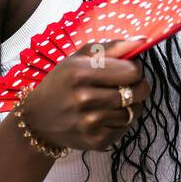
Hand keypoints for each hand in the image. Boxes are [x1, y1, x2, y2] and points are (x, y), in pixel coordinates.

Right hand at [21, 39, 150, 151]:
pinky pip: (126, 127)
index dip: (136, 67)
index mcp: (79, 73)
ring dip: (131, 104)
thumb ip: (112, 47)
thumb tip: (142, 40)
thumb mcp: (78, 58)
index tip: (129, 68)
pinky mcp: (97, 141)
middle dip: (138, 85)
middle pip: (137, 91)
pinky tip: (108, 114)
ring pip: (134, 110)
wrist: (38, 120)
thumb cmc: (62, 83)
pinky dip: (122, 120)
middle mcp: (85, 98)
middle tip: (127, 83)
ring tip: (115, 99)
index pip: (131, 70)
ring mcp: (91, 122)